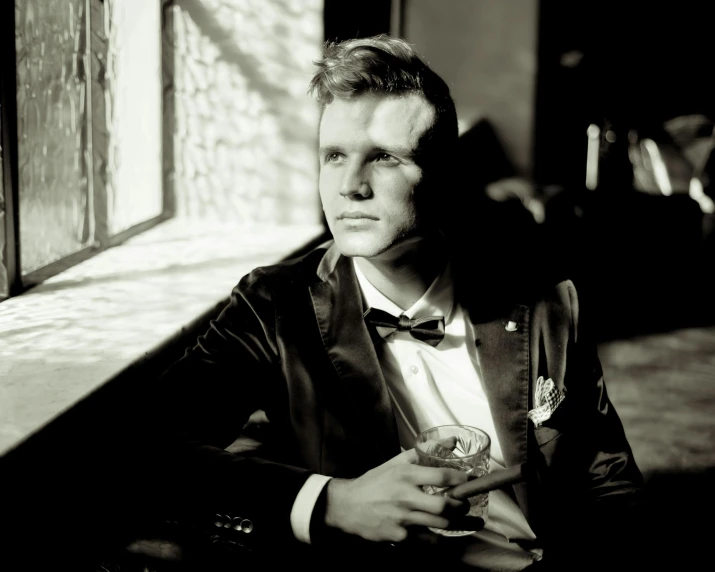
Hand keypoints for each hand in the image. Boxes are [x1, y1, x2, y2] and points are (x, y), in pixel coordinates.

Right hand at [323, 448, 469, 542]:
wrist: (348, 506)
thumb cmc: (376, 482)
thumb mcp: (397, 462)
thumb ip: (425, 452)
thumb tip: (453, 442)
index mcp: (405, 475)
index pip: (441, 476)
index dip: (461, 479)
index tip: (472, 480)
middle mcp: (405, 496)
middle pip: (444, 505)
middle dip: (461, 506)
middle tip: (466, 504)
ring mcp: (402, 518)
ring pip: (439, 525)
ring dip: (457, 523)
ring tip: (466, 519)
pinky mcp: (399, 536)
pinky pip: (428, 541)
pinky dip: (439, 538)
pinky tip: (445, 534)